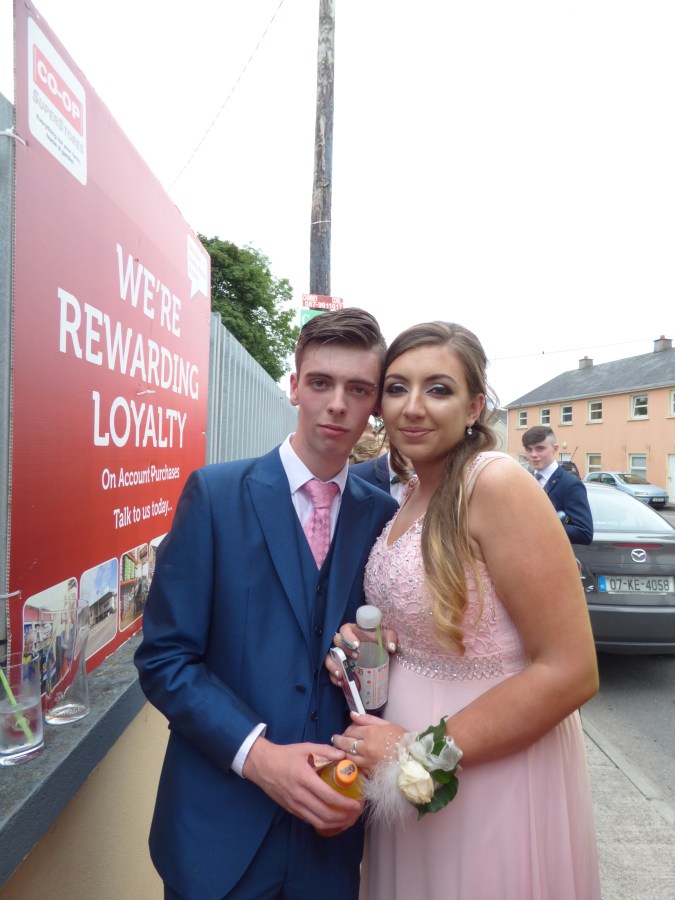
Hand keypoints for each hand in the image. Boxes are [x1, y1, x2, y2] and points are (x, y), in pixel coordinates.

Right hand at [242, 737, 363, 832]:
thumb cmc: (286, 755)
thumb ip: (326, 751)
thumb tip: (344, 756)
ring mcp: (295, 805)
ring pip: (319, 822)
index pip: (329, 797)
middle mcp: (299, 795)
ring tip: (349, 819)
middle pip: (326, 815)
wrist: (262, 765)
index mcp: (305, 778)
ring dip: (337, 824)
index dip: (346, 804)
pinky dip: (325, 824)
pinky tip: (334, 820)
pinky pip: (311, 821)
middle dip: (345, 817)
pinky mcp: (291, 810)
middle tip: (357, 812)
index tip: (358, 803)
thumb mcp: (306, 748)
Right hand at [326, 624, 397, 686]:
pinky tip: (341, 683)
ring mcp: (338, 654)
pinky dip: (334, 677)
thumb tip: (392, 647)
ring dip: (333, 666)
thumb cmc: (378, 641)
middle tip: (356, 658)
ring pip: (329, 657)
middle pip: (337, 643)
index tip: (357, 645)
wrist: (376, 653)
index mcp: (352, 631)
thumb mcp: (385, 637)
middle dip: (344, 650)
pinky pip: (330, 671)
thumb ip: (390, 638)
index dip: (348, 637)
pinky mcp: (338, 666)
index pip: (345, 630)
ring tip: (341, 674)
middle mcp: (343, 641)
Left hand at [332, 712, 406, 775]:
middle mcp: (366, 747)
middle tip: (336, 739)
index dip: (347, 730)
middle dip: (338, 740)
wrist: (414, 760)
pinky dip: (352, 762)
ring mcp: (367, 761)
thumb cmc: (402, 740)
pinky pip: (356, 766)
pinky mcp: (369, 773)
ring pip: (348, 756)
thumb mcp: (387, 724)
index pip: (351, 730)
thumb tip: (352, 714)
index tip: (347, 731)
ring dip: (343, 752)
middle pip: (345, 743)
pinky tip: (352, 760)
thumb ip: (368, 719)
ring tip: (341, 749)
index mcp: (371, 733)